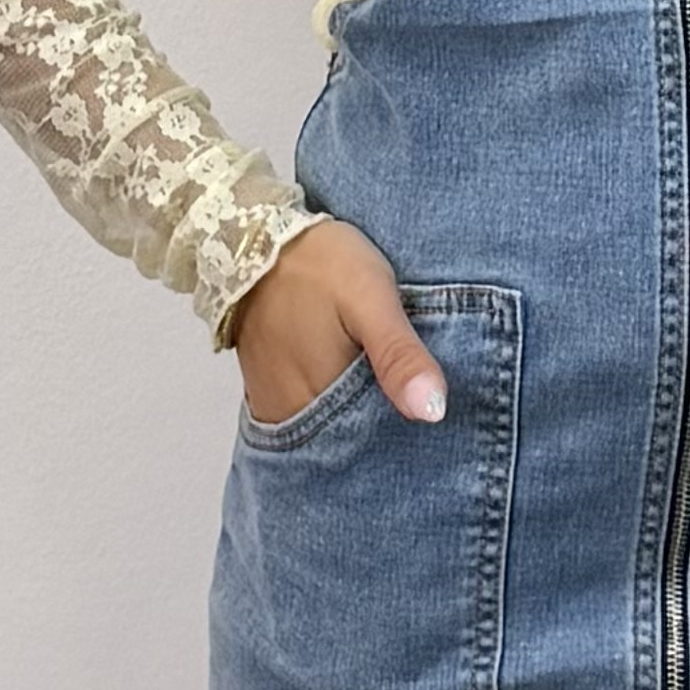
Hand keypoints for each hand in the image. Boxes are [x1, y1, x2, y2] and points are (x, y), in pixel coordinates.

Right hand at [228, 214, 443, 428]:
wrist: (253, 239)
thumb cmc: (318, 265)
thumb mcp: (370, 298)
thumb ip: (399, 355)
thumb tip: (433, 413)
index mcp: (324, 403)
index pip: (375, 449)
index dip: (409, 440)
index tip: (436, 423)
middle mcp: (295, 416)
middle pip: (352, 446)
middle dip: (386, 433)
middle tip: (417, 399)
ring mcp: (276, 406)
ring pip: (330, 434)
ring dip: (360, 420)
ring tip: (390, 389)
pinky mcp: (268, 391)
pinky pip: (309, 417)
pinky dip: (335, 410)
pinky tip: (357, 385)